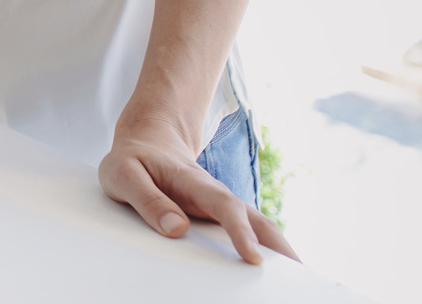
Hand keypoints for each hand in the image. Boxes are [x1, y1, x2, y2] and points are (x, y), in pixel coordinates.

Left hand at [98, 119, 297, 264]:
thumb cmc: (133, 160)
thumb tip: (176, 228)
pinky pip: (246, 230)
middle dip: (279, 246)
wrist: (147, 141)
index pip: (224, 206)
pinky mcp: (219, 214)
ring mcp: (220, 204)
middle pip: (255, 219)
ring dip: (278, 249)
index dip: (240, 231)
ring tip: (294, 280)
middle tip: (298, 275)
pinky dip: (264, 248)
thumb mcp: (123, 174)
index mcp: (192, 182)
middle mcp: (214, 193)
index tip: (253, 257)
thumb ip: (147, 199)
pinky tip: (271, 269)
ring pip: (257, 225)